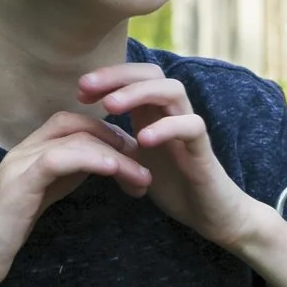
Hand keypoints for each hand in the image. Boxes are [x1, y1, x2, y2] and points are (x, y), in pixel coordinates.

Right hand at [0, 112, 150, 286]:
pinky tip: (114, 169)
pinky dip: (90, 159)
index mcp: (29, 154)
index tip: (134, 155)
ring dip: (115, 155)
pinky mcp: (18, 183)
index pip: (72, 124)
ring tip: (141, 175)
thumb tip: (97, 164)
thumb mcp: (40, 198)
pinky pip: (58, 158)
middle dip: (116, 138)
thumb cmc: (2, 237)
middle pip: (77, 124)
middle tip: (145, 161)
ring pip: (74, 139)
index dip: (107, 132)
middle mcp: (23, 151)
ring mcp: (18, 164)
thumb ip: (63, 177)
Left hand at [79, 62, 260, 249]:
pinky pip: (192, 126)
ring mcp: (190, 128)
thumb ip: (113, 142)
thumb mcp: (132, 159)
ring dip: (139, 93)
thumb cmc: (171, 182)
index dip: (107, 76)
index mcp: (155, 112)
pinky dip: (167, 127)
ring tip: (110, 106)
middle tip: (86, 87)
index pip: (134, 76)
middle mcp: (173, 113)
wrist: (209, 213)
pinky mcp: (204, 150)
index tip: (79, 91)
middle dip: (117, 75)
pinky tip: (143, 139)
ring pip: (173, 90)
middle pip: (152, 73)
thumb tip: (77, 133)